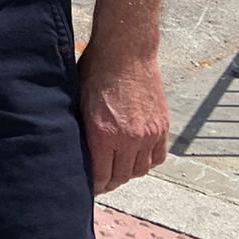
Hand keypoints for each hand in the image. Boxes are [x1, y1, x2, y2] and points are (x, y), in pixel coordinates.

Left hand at [77, 43, 167, 193]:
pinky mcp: (162, 127)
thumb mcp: (79, 100)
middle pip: (121, 176)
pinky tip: (136, 157)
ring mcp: (148, 134)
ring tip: (117, 168)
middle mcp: (128, 138)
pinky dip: (147, 161)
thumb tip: (77, 150)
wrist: (126, 52)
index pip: (100, 175)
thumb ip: (82, 129)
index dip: (93, 185)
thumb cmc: (96, 70)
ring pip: (140, 170)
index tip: (87, 186)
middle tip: (101, 180)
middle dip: (109, 181)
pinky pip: (157, 157)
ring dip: (128, 172)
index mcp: (103, 133)